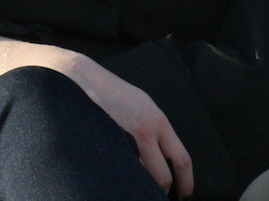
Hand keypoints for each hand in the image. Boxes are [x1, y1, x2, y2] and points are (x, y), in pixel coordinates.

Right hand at [65, 58, 193, 198]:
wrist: (81, 79)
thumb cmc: (111, 90)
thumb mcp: (143, 104)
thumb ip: (156, 128)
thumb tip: (165, 153)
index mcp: (158, 121)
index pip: (181, 159)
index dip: (186, 181)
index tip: (185, 192)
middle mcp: (145, 131)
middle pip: (162, 175)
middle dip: (164, 190)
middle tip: (163, 197)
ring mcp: (124, 138)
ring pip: (141, 175)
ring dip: (142, 184)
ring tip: (140, 185)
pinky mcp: (106, 143)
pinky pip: (121, 167)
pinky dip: (124, 174)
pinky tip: (120, 173)